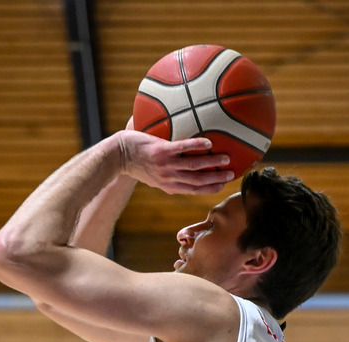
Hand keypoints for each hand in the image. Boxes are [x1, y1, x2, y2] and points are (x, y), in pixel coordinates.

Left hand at [118, 129, 234, 193]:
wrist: (117, 155)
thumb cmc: (134, 163)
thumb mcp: (152, 176)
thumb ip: (167, 175)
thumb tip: (180, 168)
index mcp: (168, 186)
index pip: (193, 190)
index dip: (209, 190)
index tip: (222, 186)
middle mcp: (169, 179)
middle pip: (198, 181)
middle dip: (216, 179)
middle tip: (231, 175)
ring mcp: (165, 166)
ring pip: (194, 167)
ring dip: (212, 163)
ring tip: (226, 158)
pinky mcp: (161, 151)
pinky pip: (182, 148)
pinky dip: (196, 146)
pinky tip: (208, 143)